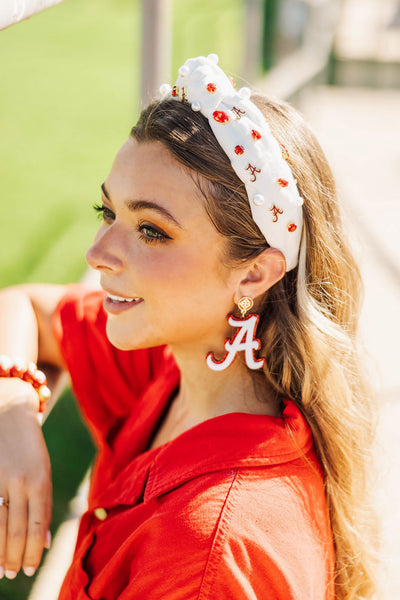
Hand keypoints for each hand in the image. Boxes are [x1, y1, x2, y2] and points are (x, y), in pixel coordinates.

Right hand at [0, 379, 51, 579]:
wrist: (8, 411)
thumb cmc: (29, 445)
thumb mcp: (44, 470)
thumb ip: (44, 504)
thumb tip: (44, 542)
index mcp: (40, 479)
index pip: (37, 525)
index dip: (32, 551)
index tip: (30, 569)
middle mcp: (19, 480)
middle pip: (16, 529)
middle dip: (15, 557)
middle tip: (14, 574)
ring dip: (0, 551)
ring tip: (1, 569)